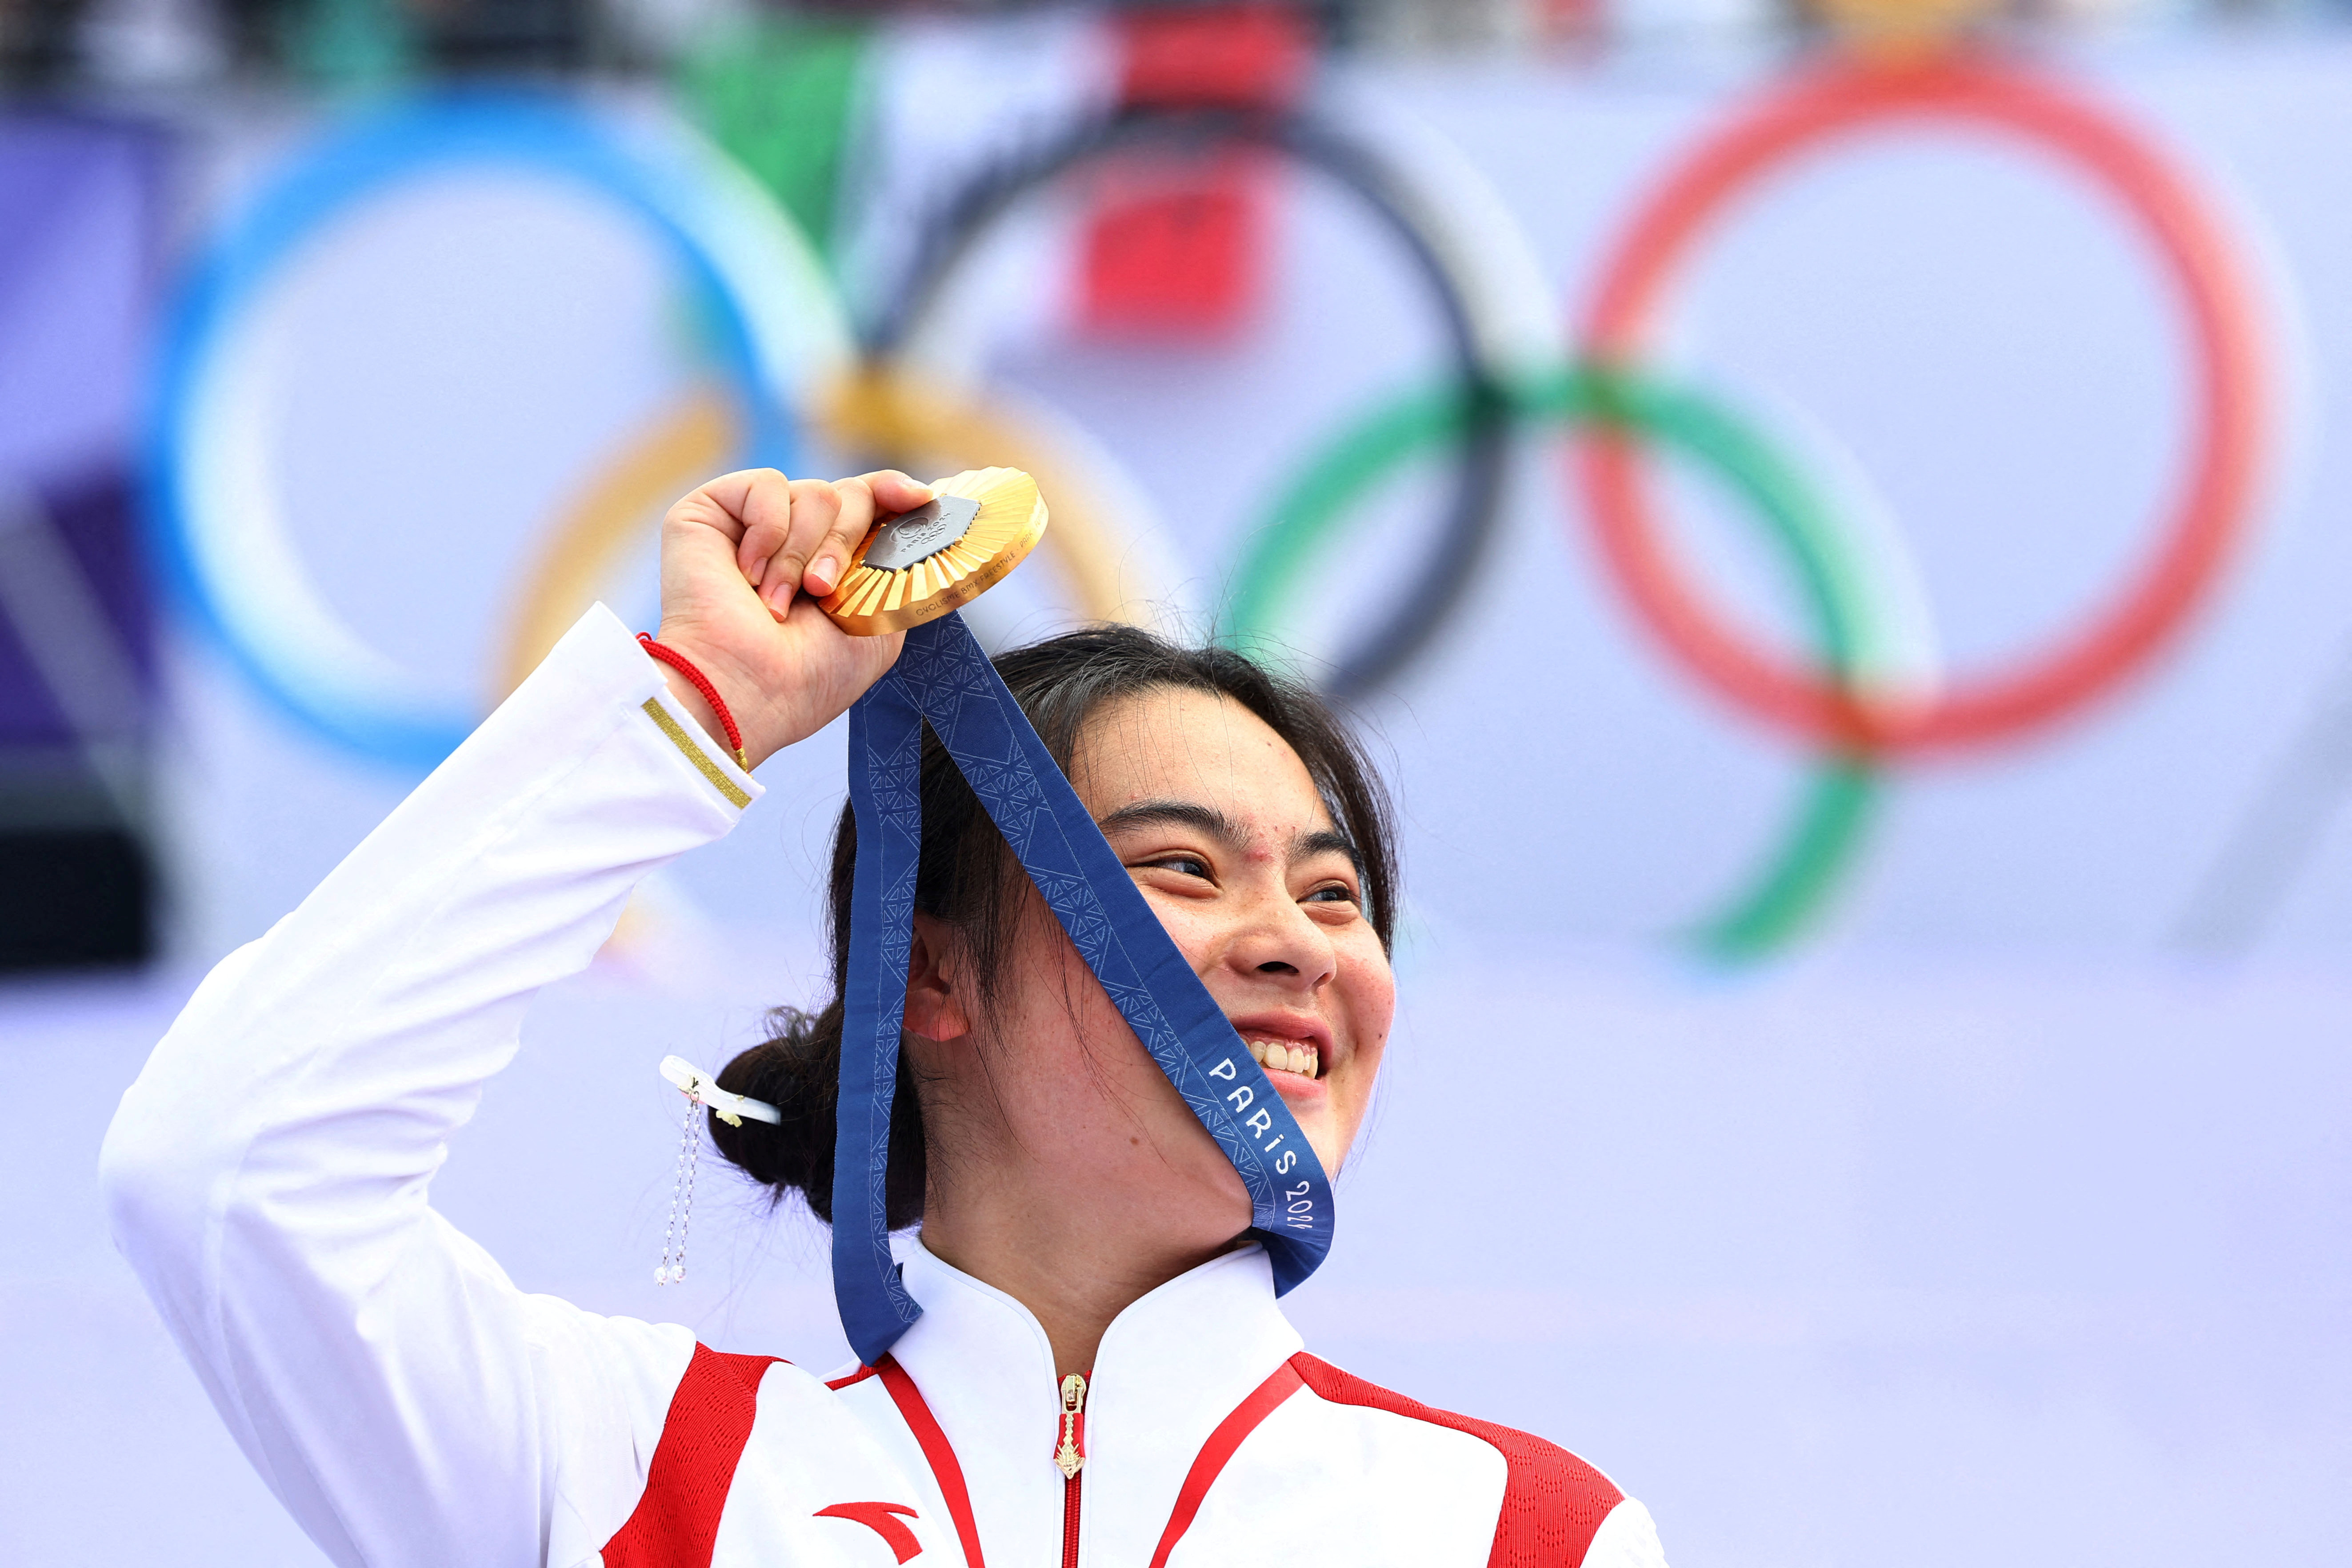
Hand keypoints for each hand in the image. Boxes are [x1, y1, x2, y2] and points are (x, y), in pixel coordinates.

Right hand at [651, 467, 929, 768]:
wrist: (746, 687)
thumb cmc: (807, 675)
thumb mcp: (879, 625)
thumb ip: (897, 571)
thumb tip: (919, 521)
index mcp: (832, 565)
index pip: (870, 503)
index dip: (894, 492)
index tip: (920, 499)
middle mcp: (795, 539)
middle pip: (850, 494)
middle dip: (845, 544)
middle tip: (821, 592)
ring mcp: (753, 524)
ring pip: (816, 492)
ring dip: (803, 553)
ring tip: (776, 601)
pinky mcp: (713, 510)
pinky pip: (767, 485)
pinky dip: (768, 530)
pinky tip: (747, 575)